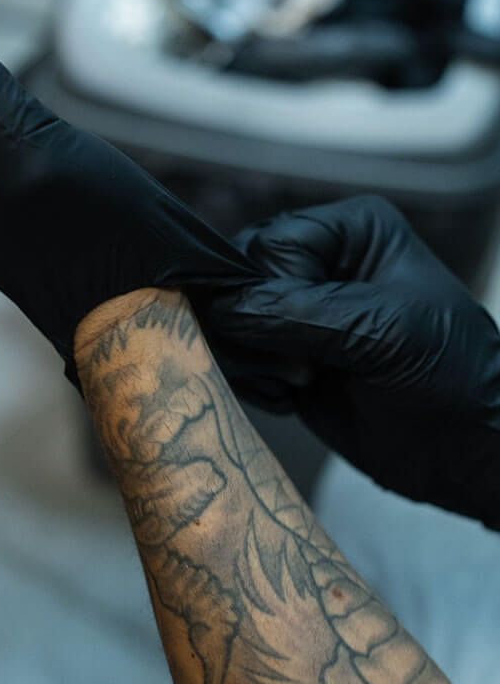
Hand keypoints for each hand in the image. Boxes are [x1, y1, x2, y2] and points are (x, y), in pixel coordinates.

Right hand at [208, 194, 499, 527]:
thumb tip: (219, 309)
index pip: (271, 244)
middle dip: (257, 328)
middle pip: (236, 277)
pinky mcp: (279, 355)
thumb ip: (298, 313)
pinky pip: (232, 355)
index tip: (312, 336)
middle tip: (303, 367)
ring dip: (250, 359)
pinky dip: (250, 381)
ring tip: (300, 382)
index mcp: (347, 232)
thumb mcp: (383, 331)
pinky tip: (290, 397)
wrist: (463, 451)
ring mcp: (293, 312)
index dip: (275, 289)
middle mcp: (315, 263)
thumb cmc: (450, 375)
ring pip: (224, 318)